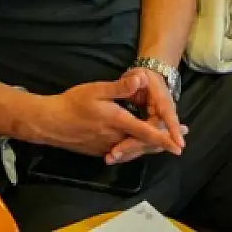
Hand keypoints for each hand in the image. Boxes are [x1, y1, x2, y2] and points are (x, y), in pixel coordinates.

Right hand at [29, 72, 179, 157]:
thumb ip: (120, 87)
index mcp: (117, 121)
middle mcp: (115, 138)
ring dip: (150, 146)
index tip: (179, 144)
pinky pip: (123, 152)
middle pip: (144, 145)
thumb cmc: (72, 103)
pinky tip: (139, 145)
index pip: (146, 132)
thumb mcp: (96, 90)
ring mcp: (107, 147)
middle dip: (163, 142)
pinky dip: (136, 149)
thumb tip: (140, 79)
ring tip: (165, 142)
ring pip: (134, 150)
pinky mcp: (100, 150)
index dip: (164, 138)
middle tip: (181, 139)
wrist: (50, 123)